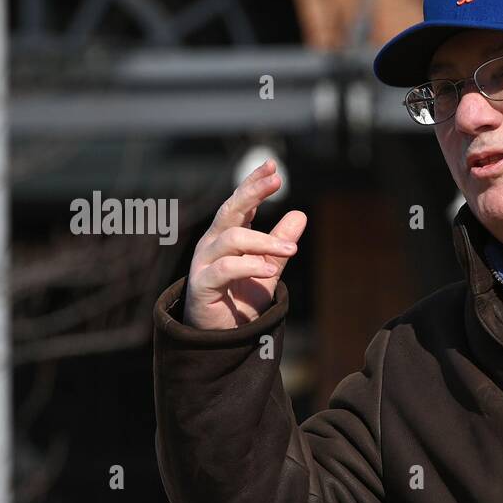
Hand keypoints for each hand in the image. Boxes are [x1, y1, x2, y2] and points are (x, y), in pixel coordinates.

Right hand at [183, 158, 306, 329]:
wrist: (222, 337)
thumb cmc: (241, 299)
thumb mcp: (267, 267)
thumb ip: (279, 243)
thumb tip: (300, 214)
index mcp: (227, 236)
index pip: (239, 203)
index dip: (253, 184)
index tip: (272, 166)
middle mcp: (213, 244)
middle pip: (230, 210)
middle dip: (252, 192)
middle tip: (277, 180)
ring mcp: (204, 263)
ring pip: (232, 239)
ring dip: (264, 241)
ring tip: (291, 249)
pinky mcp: (202, 285)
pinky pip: (225, 269)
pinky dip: (250, 266)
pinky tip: (272, 270)